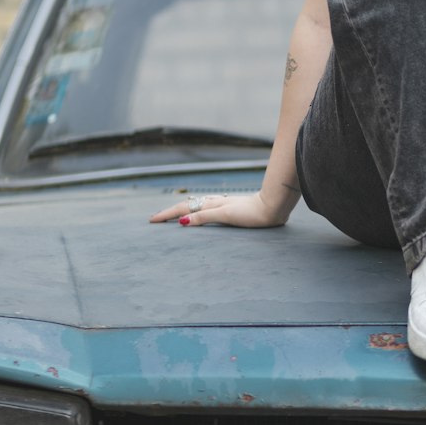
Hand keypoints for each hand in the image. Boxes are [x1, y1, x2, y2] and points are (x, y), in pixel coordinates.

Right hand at [149, 191, 289, 228]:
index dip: (167, 215)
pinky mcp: (232, 208)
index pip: (184, 209)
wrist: (273, 206)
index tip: (152, 220)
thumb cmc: (252, 213)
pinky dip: (197, 210)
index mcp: (212, 205)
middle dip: (171, 212)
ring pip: (197, 206)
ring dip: (183, 210)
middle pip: (188, 206)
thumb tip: (182, 221)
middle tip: (156, 218)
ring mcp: (224, 204)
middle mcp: (216, 203)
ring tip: (173, 215)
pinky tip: (201, 211)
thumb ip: (205, 217)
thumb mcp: (226, 215)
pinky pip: (208, 208)